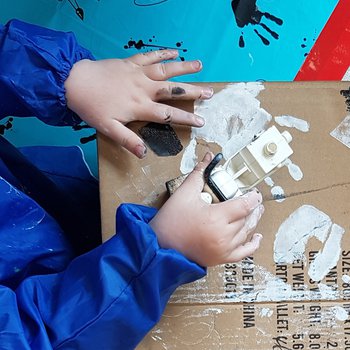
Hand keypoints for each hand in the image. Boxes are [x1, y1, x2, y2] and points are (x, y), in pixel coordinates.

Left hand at [64, 50, 213, 157]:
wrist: (75, 82)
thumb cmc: (92, 107)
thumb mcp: (108, 129)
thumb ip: (128, 140)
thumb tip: (144, 153)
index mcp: (140, 106)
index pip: (168, 114)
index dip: (187, 118)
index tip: (202, 121)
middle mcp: (144, 88)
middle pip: (173, 90)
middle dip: (193, 92)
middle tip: (210, 93)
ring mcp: (138, 73)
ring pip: (166, 70)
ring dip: (184, 68)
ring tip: (200, 65)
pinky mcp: (131, 63)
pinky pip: (150, 56)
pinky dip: (163, 53)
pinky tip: (174, 51)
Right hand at [150, 153, 263, 266]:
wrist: (158, 246)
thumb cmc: (169, 223)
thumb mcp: (183, 194)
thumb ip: (198, 174)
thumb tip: (208, 158)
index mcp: (215, 218)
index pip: (244, 205)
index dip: (253, 197)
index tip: (254, 193)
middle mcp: (223, 235)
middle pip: (247, 218)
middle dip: (253, 208)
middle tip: (254, 200)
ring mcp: (223, 249)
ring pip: (246, 233)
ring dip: (252, 221)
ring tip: (254, 212)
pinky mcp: (220, 258)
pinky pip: (244, 253)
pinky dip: (252, 245)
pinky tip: (256, 236)